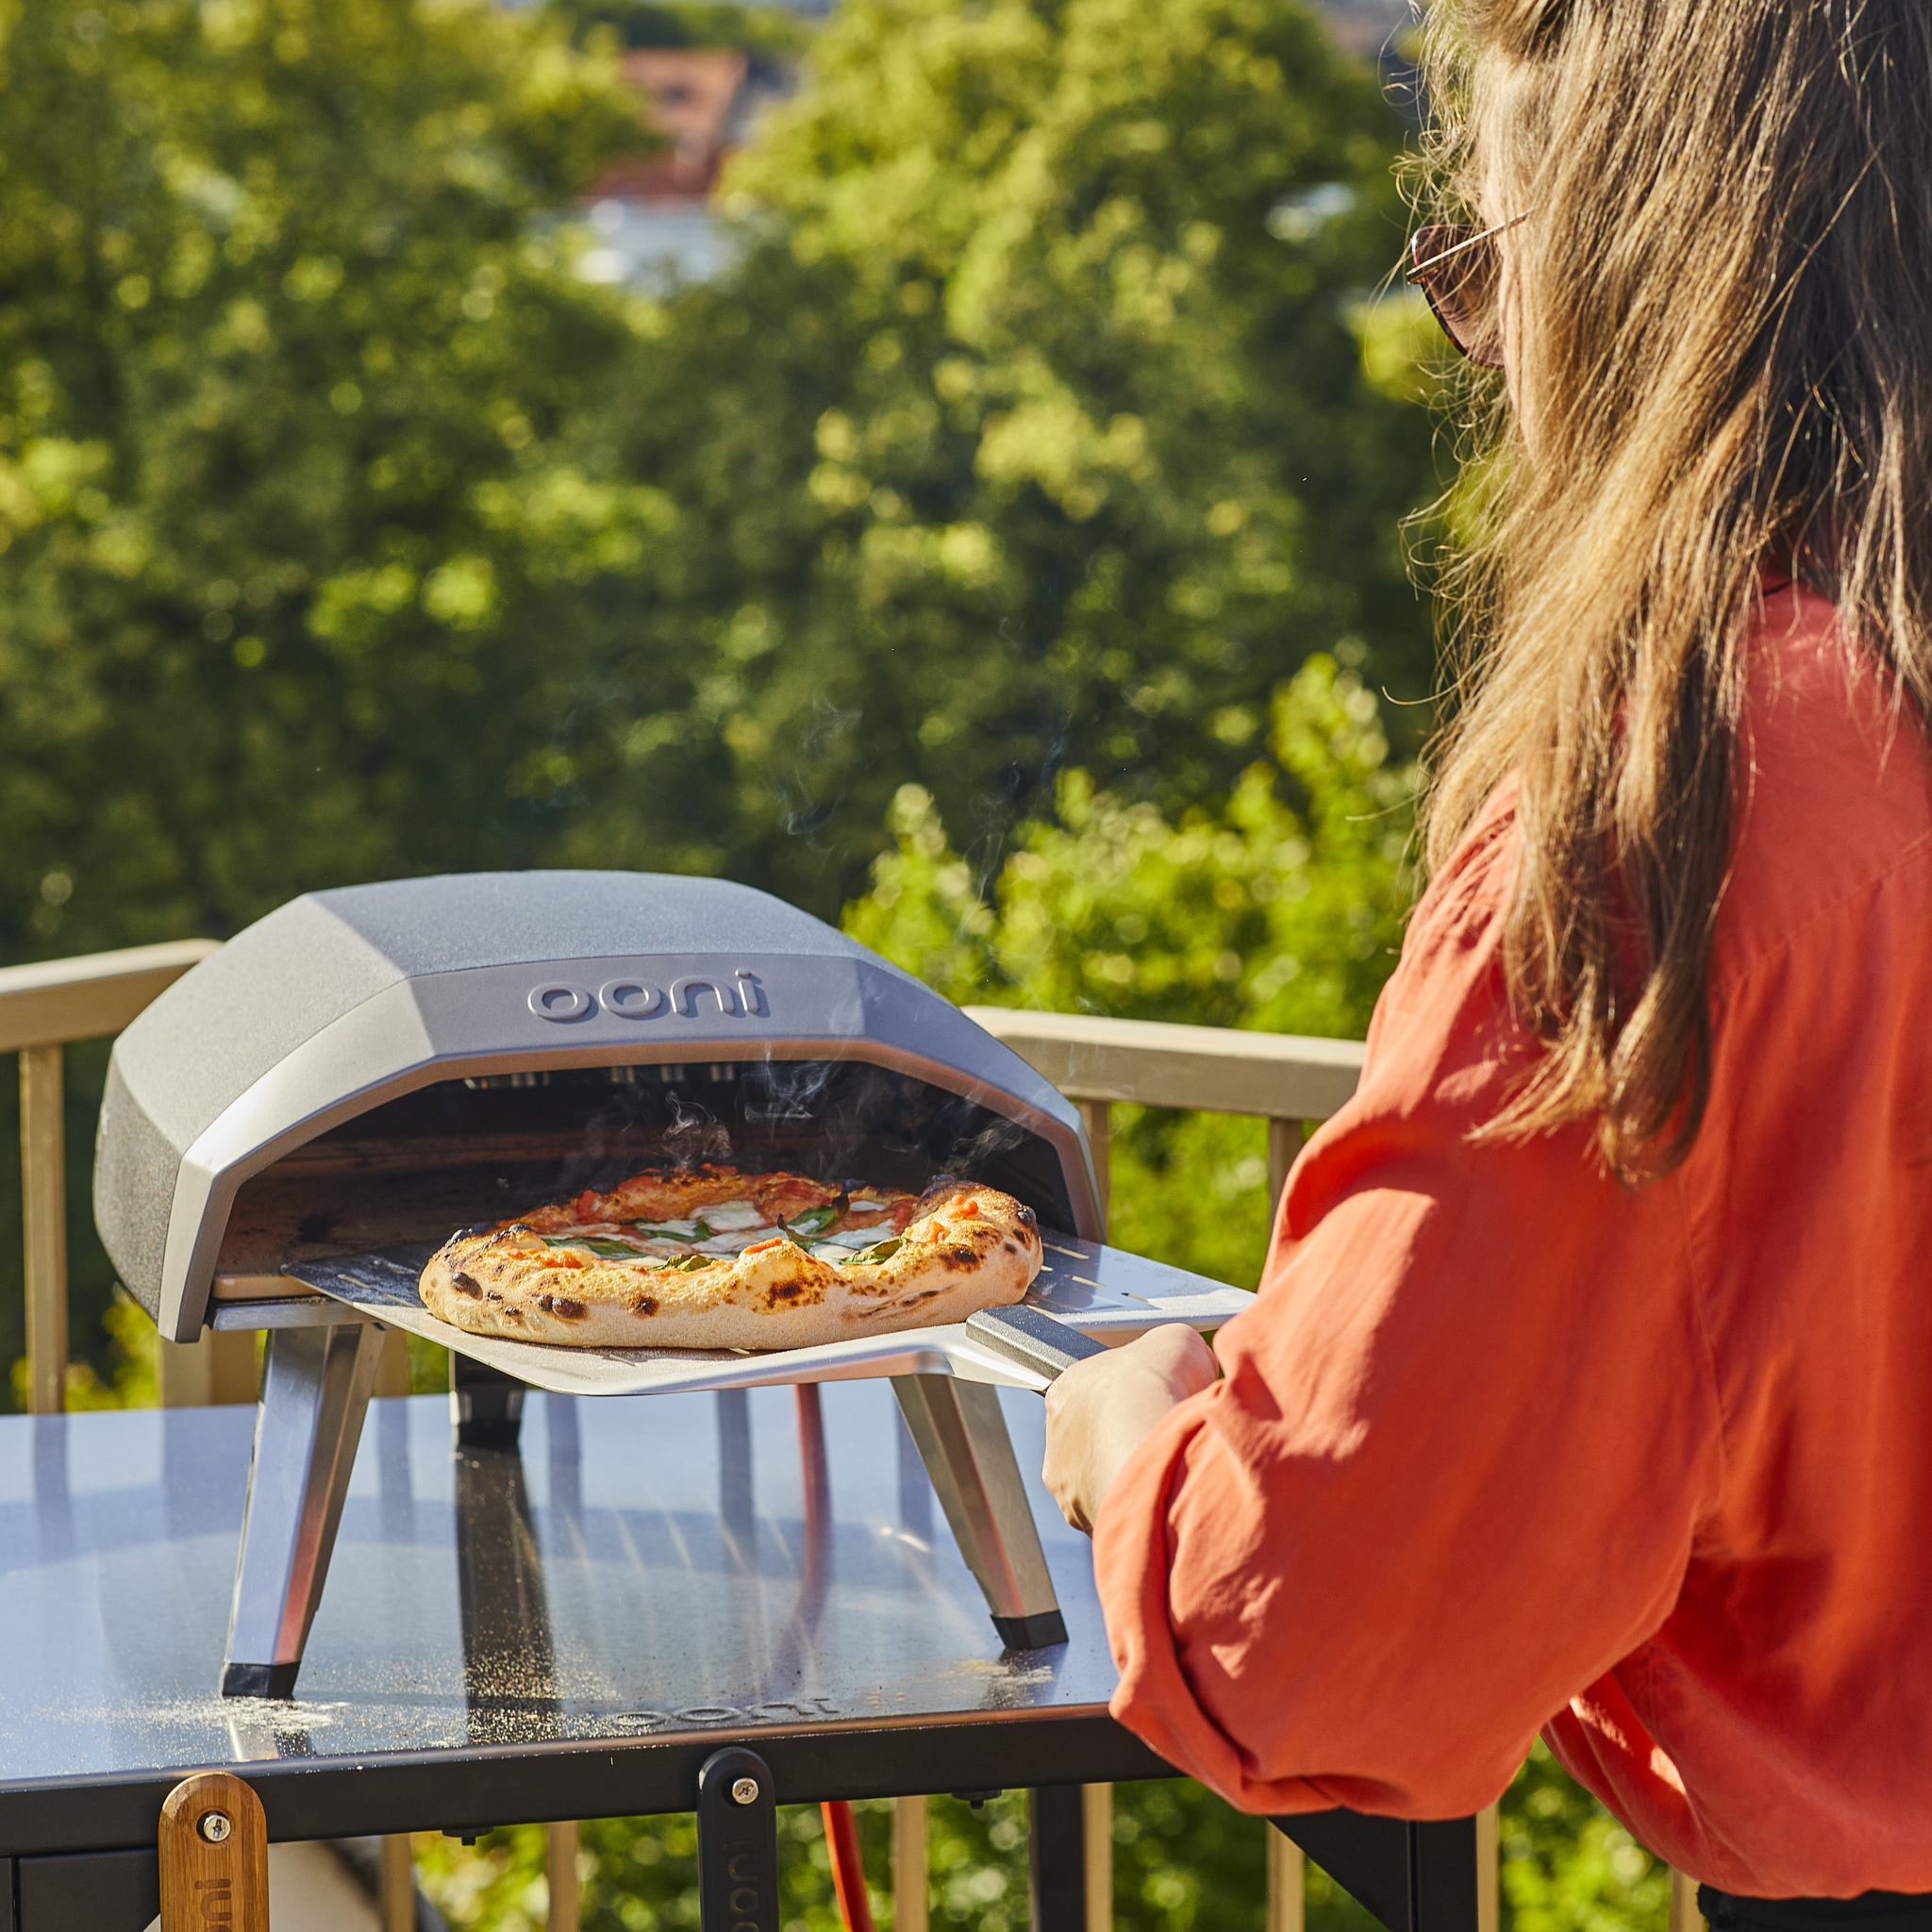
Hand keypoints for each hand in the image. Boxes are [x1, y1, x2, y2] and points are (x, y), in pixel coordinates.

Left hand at [1043, 1324, 1217, 1533]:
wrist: (1156, 1435)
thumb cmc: (1154, 1383)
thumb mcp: (1174, 1341)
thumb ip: (1170, 1350)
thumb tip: (1184, 1361)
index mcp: (1065, 1390)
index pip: (1094, 1393)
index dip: (1129, 1397)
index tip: (1153, 1400)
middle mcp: (1057, 1440)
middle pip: (1096, 1440)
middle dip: (1127, 1439)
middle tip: (1162, 1435)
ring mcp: (1070, 1486)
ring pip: (1105, 1480)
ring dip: (1132, 1475)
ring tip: (1170, 1467)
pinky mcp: (1091, 1519)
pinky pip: (1120, 1512)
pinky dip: (1143, 1504)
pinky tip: (1168, 1493)